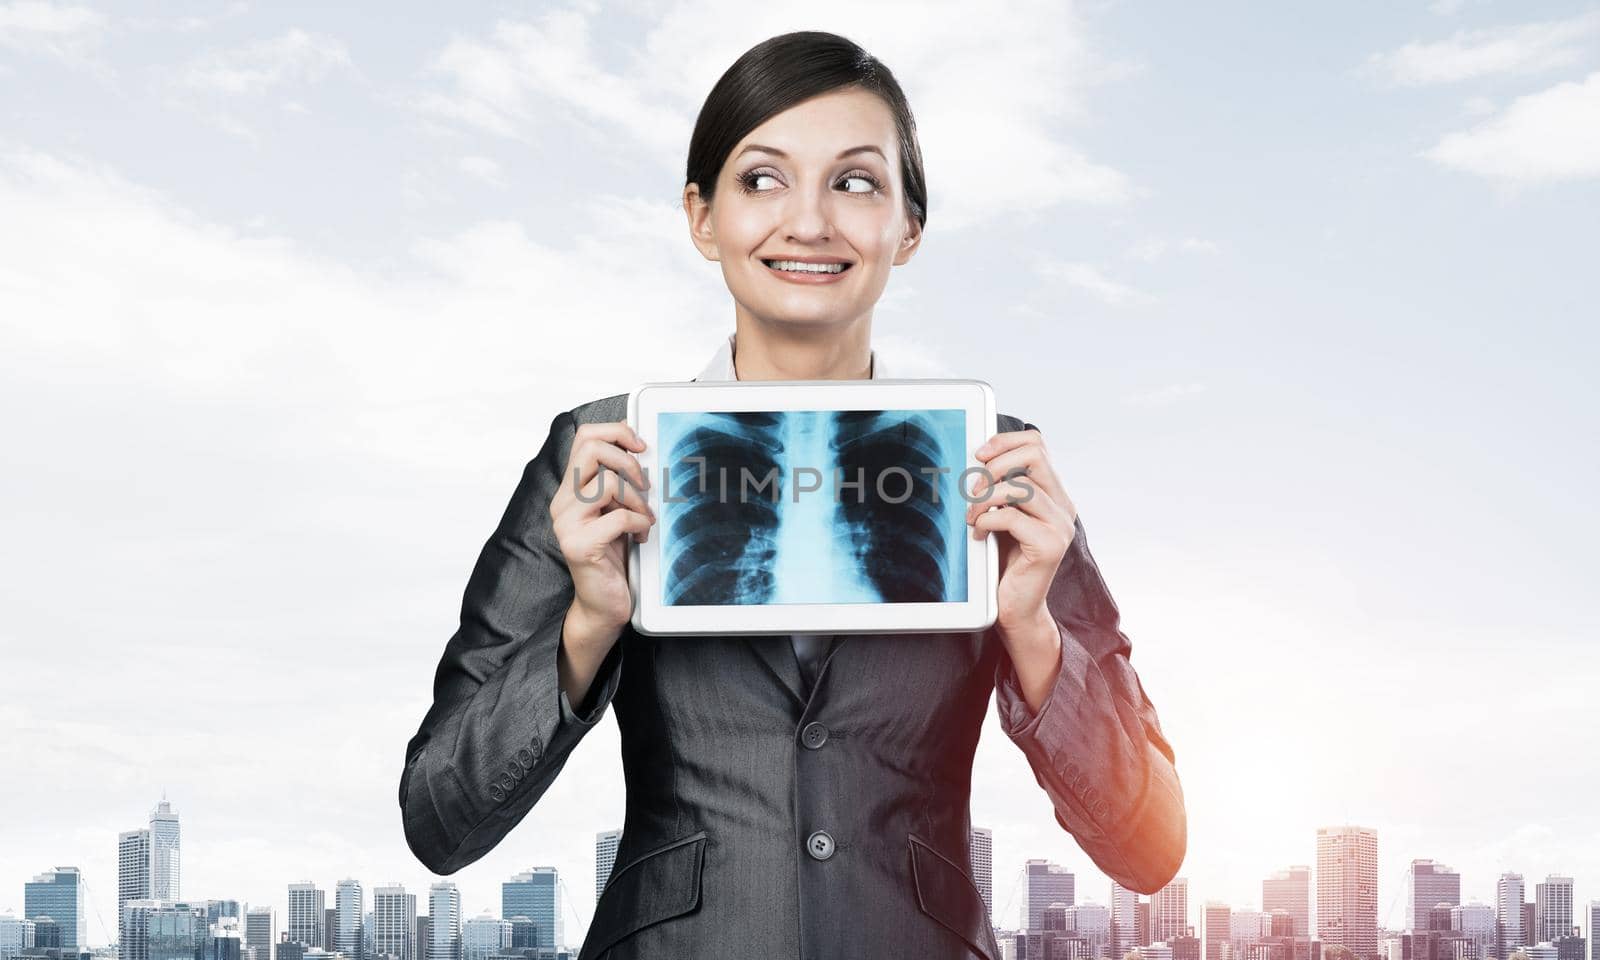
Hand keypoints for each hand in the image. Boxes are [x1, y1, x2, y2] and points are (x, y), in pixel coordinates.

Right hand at [550, 420, 656, 634]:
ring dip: (637, 500)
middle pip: (592, 450)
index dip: (616, 432)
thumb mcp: (615, 510)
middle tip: (644, 484)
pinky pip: (619, 517)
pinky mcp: (580, 545)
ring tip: (643, 518)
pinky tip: (641, 536)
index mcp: (570, 489)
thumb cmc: (612, 556)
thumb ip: (618, 484)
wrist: (602, 603)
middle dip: (628, 461)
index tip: (640, 446)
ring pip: (608, 483)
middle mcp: (562, 502)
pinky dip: (639, 523)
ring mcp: (567, 524)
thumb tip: (642, 451)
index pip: (585, 438)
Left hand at [964, 426, 1077, 638]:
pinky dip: (986, 521)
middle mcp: (1063, 506)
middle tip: (973, 490)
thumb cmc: (1005, 563)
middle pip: (1034, 455)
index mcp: (1054, 494)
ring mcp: (1060, 525)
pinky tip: (979, 534)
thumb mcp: (1002, 516)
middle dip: (994, 466)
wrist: (1017, 608)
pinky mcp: (1050, 545)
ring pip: (1020, 486)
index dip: (1005, 442)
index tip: (978, 454)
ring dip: (984, 498)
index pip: (1037, 444)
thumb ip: (1000, 490)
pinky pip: (1011, 516)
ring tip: (972, 517)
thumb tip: (976, 458)